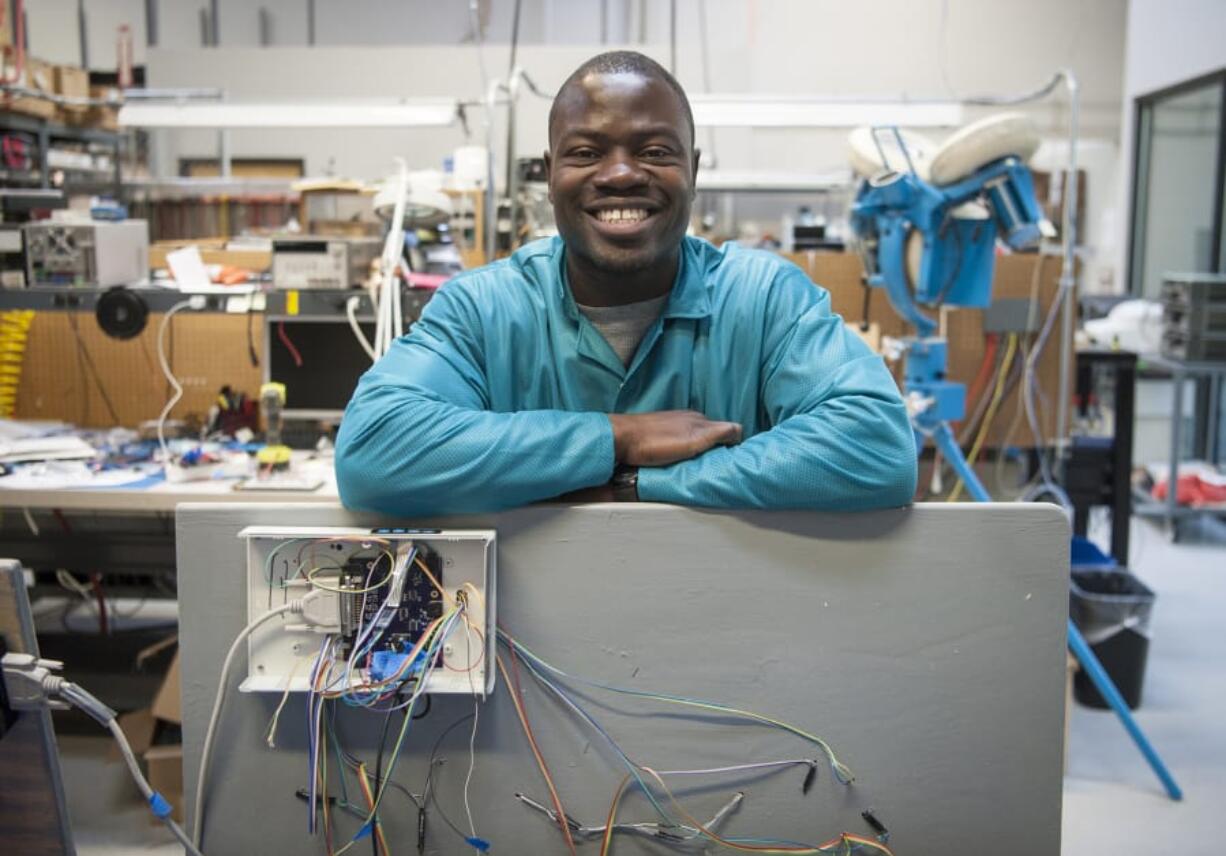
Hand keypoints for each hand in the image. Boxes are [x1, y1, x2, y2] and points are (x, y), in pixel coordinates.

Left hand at [608, 410, 742, 466]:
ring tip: (698, 464)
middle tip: (715, 464)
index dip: (729, 444)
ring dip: (698, 449)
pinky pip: (677, 441)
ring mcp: (671, 424)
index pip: (725, 430)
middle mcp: (686, 418)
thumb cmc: (655, 443)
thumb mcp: (693, 440)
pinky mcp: (657, 432)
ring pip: (693, 437)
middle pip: (709, 433)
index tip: (729, 459)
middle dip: (715, 446)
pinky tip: (677, 459)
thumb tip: (739, 430)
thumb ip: (717, 433)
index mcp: (698, 419)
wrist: (620, 440)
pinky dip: (682, 449)